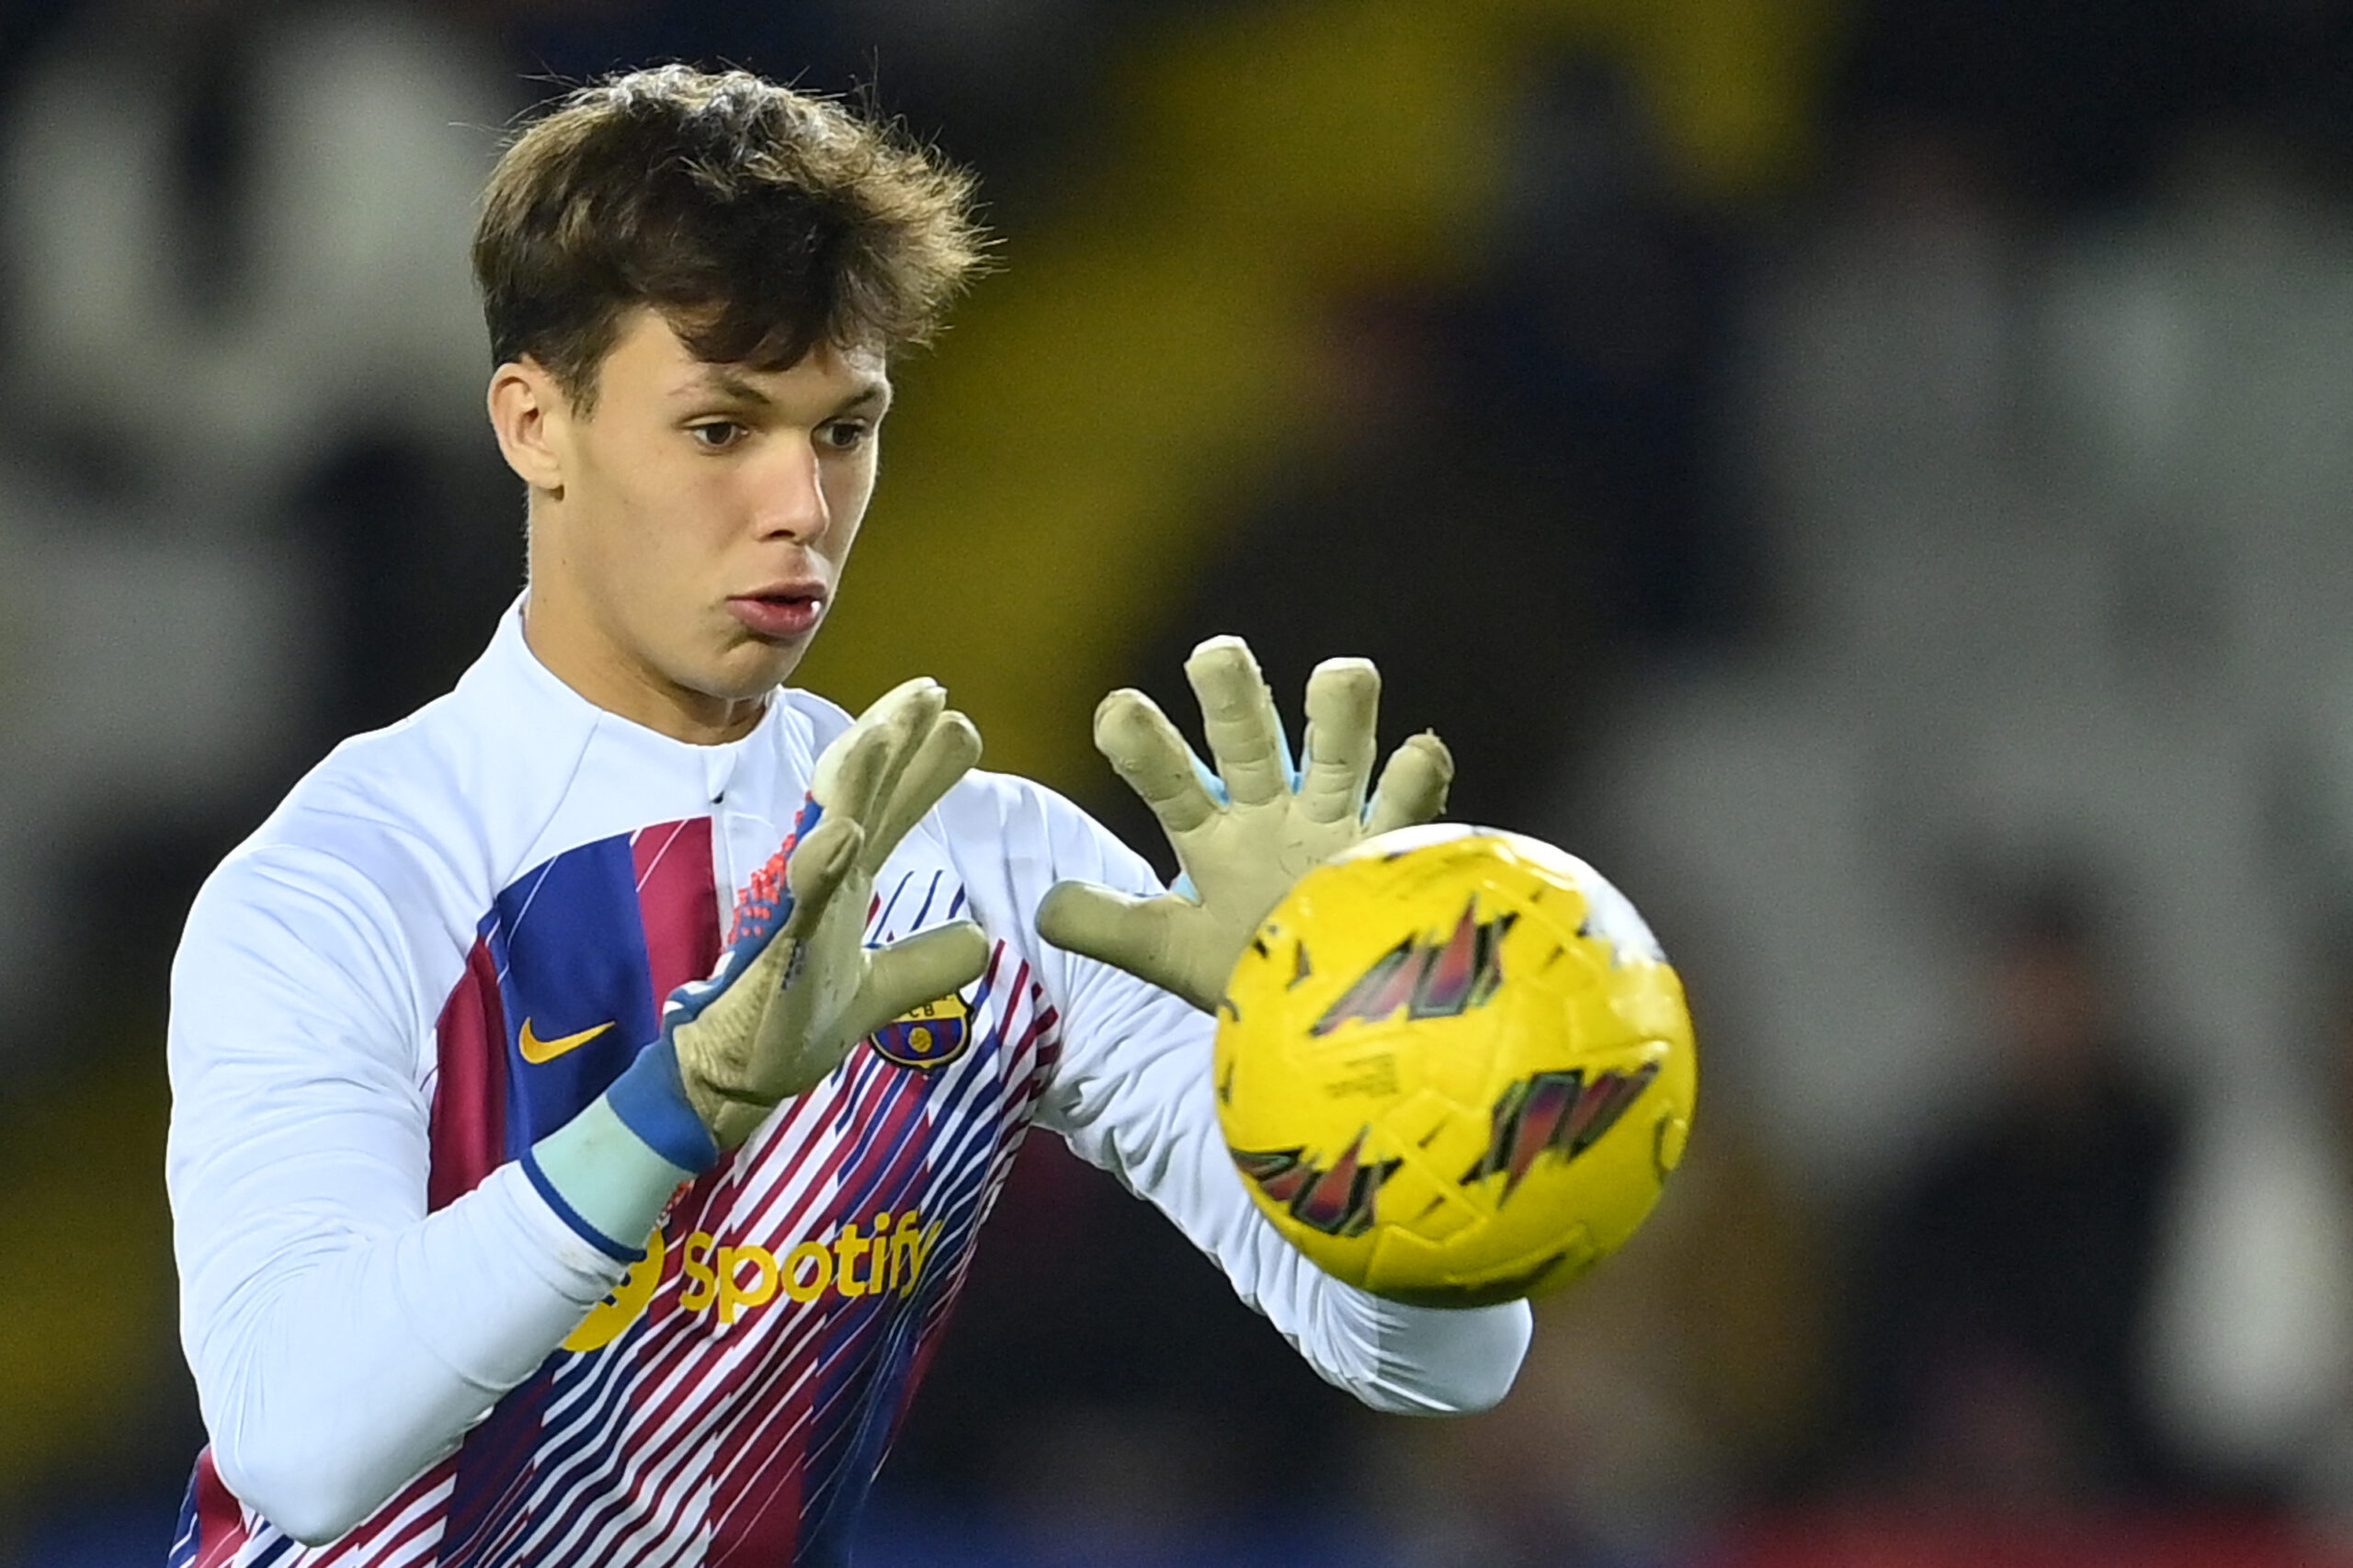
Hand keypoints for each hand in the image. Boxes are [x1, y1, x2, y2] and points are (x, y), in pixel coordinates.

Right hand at [666, 678, 988, 1148]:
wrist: (735, 1076)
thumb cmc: (793, 1021)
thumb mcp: (878, 991)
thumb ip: (925, 961)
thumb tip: (978, 938)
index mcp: (844, 880)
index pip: (888, 809)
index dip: (919, 764)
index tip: (953, 715)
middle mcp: (820, 879)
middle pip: (861, 796)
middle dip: (891, 740)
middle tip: (929, 690)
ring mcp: (796, 907)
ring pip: (826, 827)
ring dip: (856, 779)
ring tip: (887, 730)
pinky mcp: (779, 948)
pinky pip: (800, 901)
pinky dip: (820, 864)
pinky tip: (844, 834)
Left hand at [1036, 635, 1451, 1011]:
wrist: (1342, 1026)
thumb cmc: (1257, 979)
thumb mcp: (1172, 954)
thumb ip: (1110, 927)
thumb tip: (1044, 910)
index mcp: (1216, 833)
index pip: (1167, 775)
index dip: (1142, 742)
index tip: (1117, 714)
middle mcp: (1274, 814)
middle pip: (1249, 739)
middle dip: (1232, 694)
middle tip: (1213, 655)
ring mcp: (1338, 826)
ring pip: (1340, 751)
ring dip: (1341, 711)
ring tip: (1343, 676)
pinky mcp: (1399, 852)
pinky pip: (1410, 802)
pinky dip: (1418, 776)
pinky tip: (1419, 753)